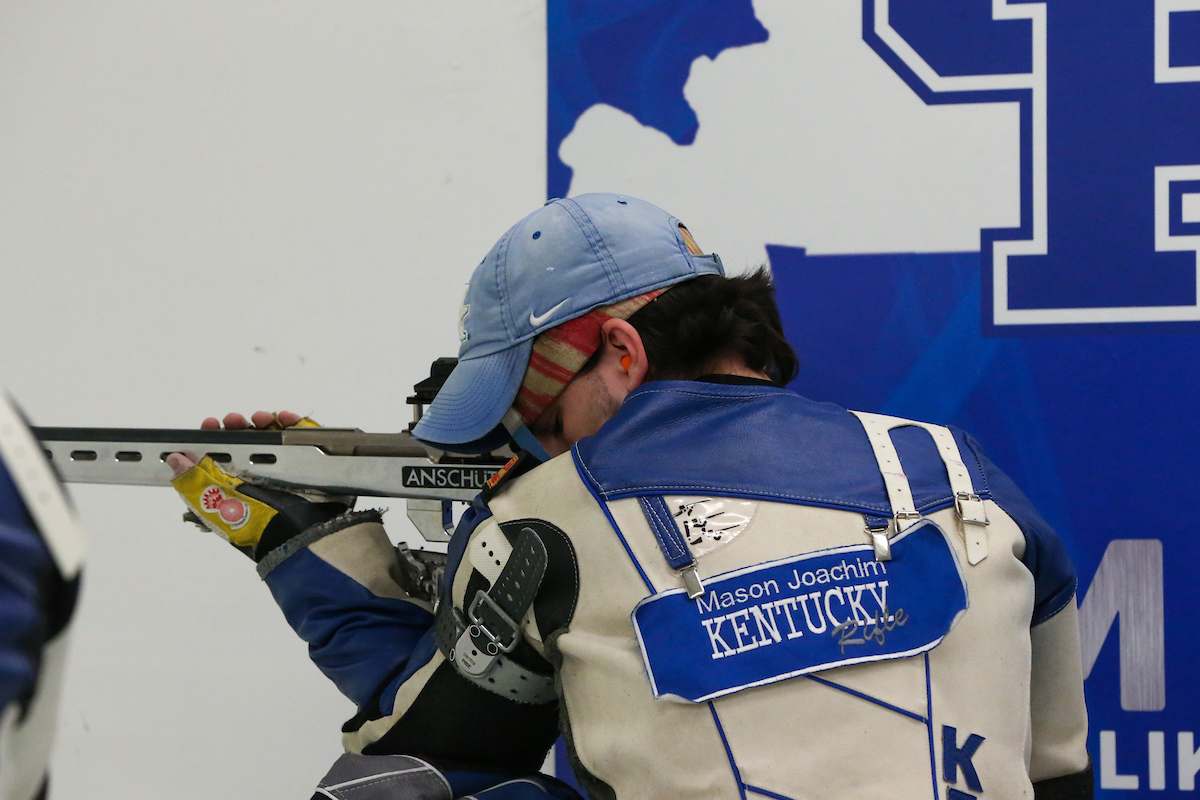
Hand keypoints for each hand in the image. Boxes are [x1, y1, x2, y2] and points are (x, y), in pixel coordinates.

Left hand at [168, 411, 347, 561]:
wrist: (297, 536)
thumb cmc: (255, 524)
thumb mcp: (215, 504)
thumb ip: (193, 481)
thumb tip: (173, 458)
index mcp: (229, 487)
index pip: (216, 456)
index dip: (211, 437)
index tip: (211, 425)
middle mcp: (253, 477)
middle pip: (243, 442)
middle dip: (236, 427)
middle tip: (235, 420)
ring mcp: (281, 469)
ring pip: (270, 436)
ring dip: (263, 422)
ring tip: (263, 418)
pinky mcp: (306, 463)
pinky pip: (298, 437)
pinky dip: (292, 423)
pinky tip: (287, 419)